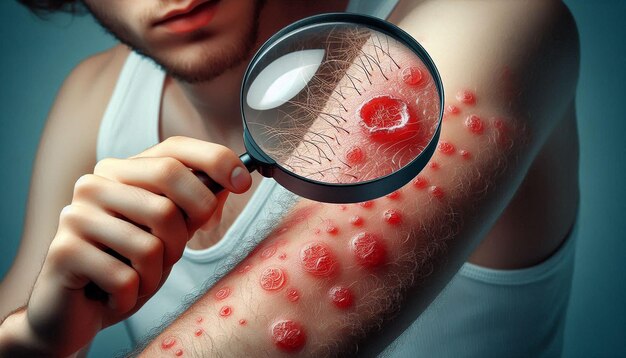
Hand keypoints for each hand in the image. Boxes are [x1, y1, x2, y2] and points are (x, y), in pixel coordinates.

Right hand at [21, 136, 251, 355]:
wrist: (75, 310)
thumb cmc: (126, 265)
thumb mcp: (169, 233)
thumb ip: (194, 206)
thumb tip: (233, 180)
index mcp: (121, 171)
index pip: (175, 148)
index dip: (215, 160)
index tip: (243, 182)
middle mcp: (95, 183)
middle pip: (170, 186)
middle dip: (186, 229)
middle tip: (172, 253)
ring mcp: (76, 214)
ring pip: (153, 241)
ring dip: (156, 273)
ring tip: (136, 277)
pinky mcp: (64, 250)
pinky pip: (127, 277)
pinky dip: (131, 295)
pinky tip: (114, 294)